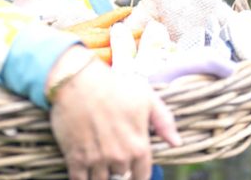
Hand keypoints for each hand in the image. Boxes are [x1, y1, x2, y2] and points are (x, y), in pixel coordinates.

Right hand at [48, 46, 180, 179]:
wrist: (78, 80)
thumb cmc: (114, 85)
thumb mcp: (146, 97)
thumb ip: (164, 121)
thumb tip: (176, 143)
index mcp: (138, 146)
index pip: (142, 175)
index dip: (138, 173)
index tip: (133, 168)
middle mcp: (119, 157)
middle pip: (121, 176)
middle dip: (118, 167)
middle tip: (113, 153)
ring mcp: (96, 160)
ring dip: (100, 174)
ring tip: (99, 160)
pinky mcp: (75, 158)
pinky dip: (82, 177)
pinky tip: (83, 169)